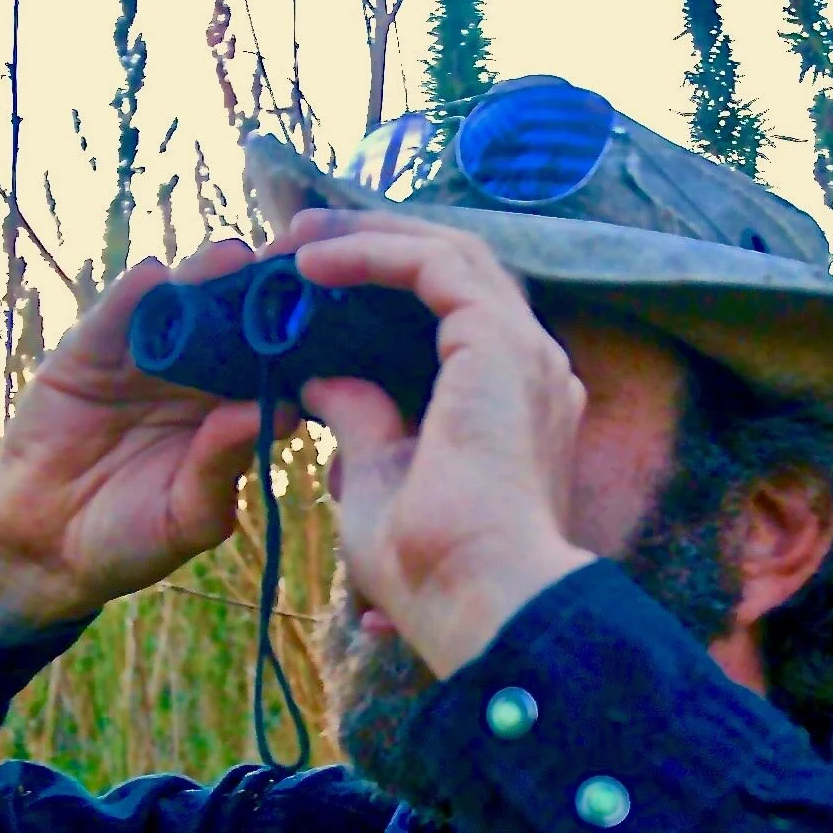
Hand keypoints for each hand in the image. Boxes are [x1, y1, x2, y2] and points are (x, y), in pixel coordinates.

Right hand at [0, 240, 295, 644]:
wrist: (45, 547)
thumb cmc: (133, 538)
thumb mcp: (188, 516)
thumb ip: (224, 466)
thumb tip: (282, 412)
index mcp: (235, 409)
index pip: (279, 363)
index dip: (306, 337)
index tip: (343, 311)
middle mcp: (197, 374)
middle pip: (237, 318)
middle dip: (265, 288)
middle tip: (295, 262)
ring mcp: (143, 358)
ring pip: (181, 305)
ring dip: (206, 276)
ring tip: (233, 259)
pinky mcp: (89, 352)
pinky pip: (113, 318)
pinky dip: (132, 296)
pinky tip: (154, 278)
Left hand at [271, 209, 596, 677]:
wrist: (478, 595)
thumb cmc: (433, 566)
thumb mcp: (378, 477)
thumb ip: (361, 420)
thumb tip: (323, 382)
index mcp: (515, 404)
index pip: (458, 315)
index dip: (391, 287)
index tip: (320, 287)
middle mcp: (533, 369)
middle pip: (460, 271)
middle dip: (379, 245)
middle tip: (302, 243)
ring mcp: (526, 350)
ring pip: (452, 253)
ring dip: (371, 237)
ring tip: (299, 240)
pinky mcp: (498, 340)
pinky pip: (433, 264)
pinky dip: (373, 252)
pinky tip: (314, 261)